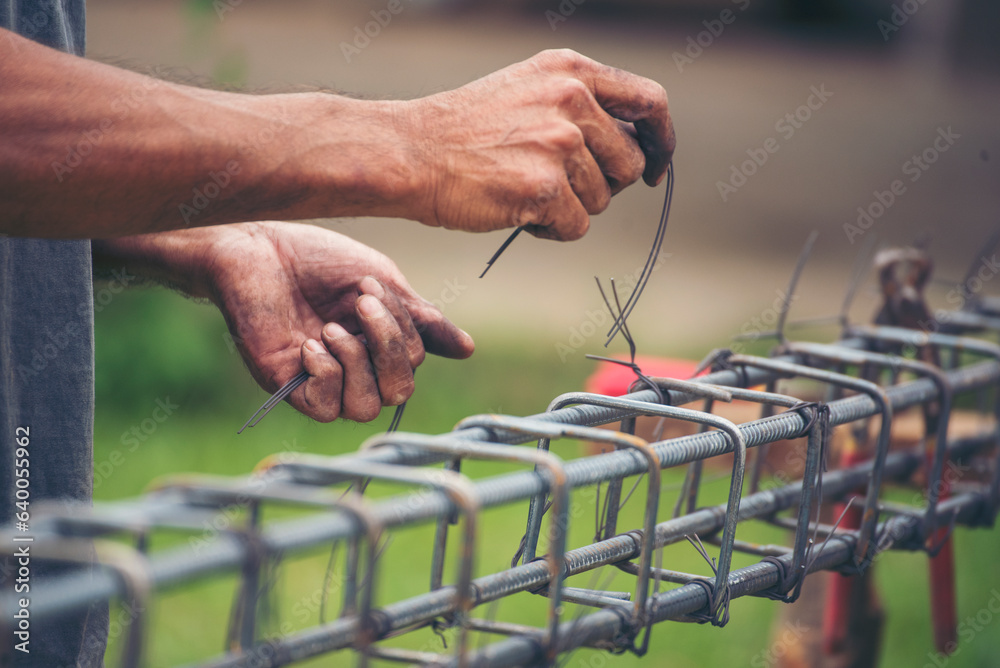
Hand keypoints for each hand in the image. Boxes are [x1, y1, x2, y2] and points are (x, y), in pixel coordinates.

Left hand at [96, 222, 473, 422]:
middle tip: (360, 305)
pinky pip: (324, 410)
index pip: (414, 363)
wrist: (256, 246)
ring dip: (357, 363)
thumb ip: (420, 318)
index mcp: (378, 344)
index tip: (369, 287)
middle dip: (388, 348)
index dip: (402, 330)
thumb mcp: (381, 283)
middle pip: (397, 393)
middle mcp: (354, 367)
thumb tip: (468, 349)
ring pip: (364, 409)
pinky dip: (326, 376)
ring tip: (331, 327)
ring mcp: (321, 380)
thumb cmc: (316, 259)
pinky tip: (309, 344)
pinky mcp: (287, 387)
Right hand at [402, 48, 674, 240]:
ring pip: (601, 200)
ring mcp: (559, 143)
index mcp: (571, 71)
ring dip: (569, 207)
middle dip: (600, 185)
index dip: (661, 142)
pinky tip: (517, 211)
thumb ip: (580, 105)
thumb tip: (632, 149)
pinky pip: (576, 227)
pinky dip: (550, 230)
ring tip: (522, 190)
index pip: (650, 102)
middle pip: (628, 163)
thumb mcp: (528, 90)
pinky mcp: (545, 187)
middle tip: (555, 184)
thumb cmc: (464, 131)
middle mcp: (572, 100)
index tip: (653, 169)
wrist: (410, 153)